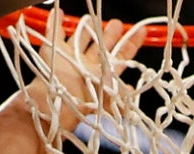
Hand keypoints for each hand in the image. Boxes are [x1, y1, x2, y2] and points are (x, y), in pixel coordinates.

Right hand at [23, 14, 144, 132]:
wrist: (60, 100)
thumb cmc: (85, 98)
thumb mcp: (110, 96)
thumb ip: (121, 94)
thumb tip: (131, 90)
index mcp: (101, 74)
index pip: (120, 57)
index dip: (131, 44)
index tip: (141, 32)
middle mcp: (86, 65)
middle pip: (100, 45)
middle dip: (109, 34)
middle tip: (116, 23)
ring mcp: (69, 57)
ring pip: (79, 39)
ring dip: (85, 28)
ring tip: (90, 19)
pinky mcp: (52, 50)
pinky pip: (53, 32)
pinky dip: (55, 22)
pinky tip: (58, 13)